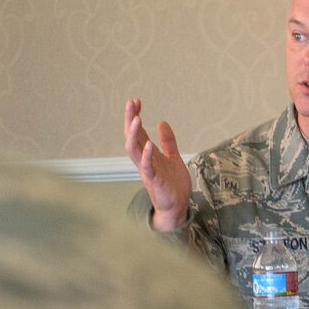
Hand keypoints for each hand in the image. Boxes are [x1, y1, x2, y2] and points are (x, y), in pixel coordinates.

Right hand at [123, 98, 191, 230]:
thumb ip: (167, 142)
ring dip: (134, 134)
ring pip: (133, 150)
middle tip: (130, 103)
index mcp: (148, 154)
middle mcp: (144, 161)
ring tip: (137, 118)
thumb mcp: (173, 157)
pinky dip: (146, 156)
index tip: (136, 101)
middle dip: (130, 120)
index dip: (135, 116)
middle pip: (131, 137)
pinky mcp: (154, 181)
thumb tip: (162, 122)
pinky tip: (148, 144)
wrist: (178, 206)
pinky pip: (147, 167)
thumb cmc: (173, 184)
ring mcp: (147, 170)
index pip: (138, 132)